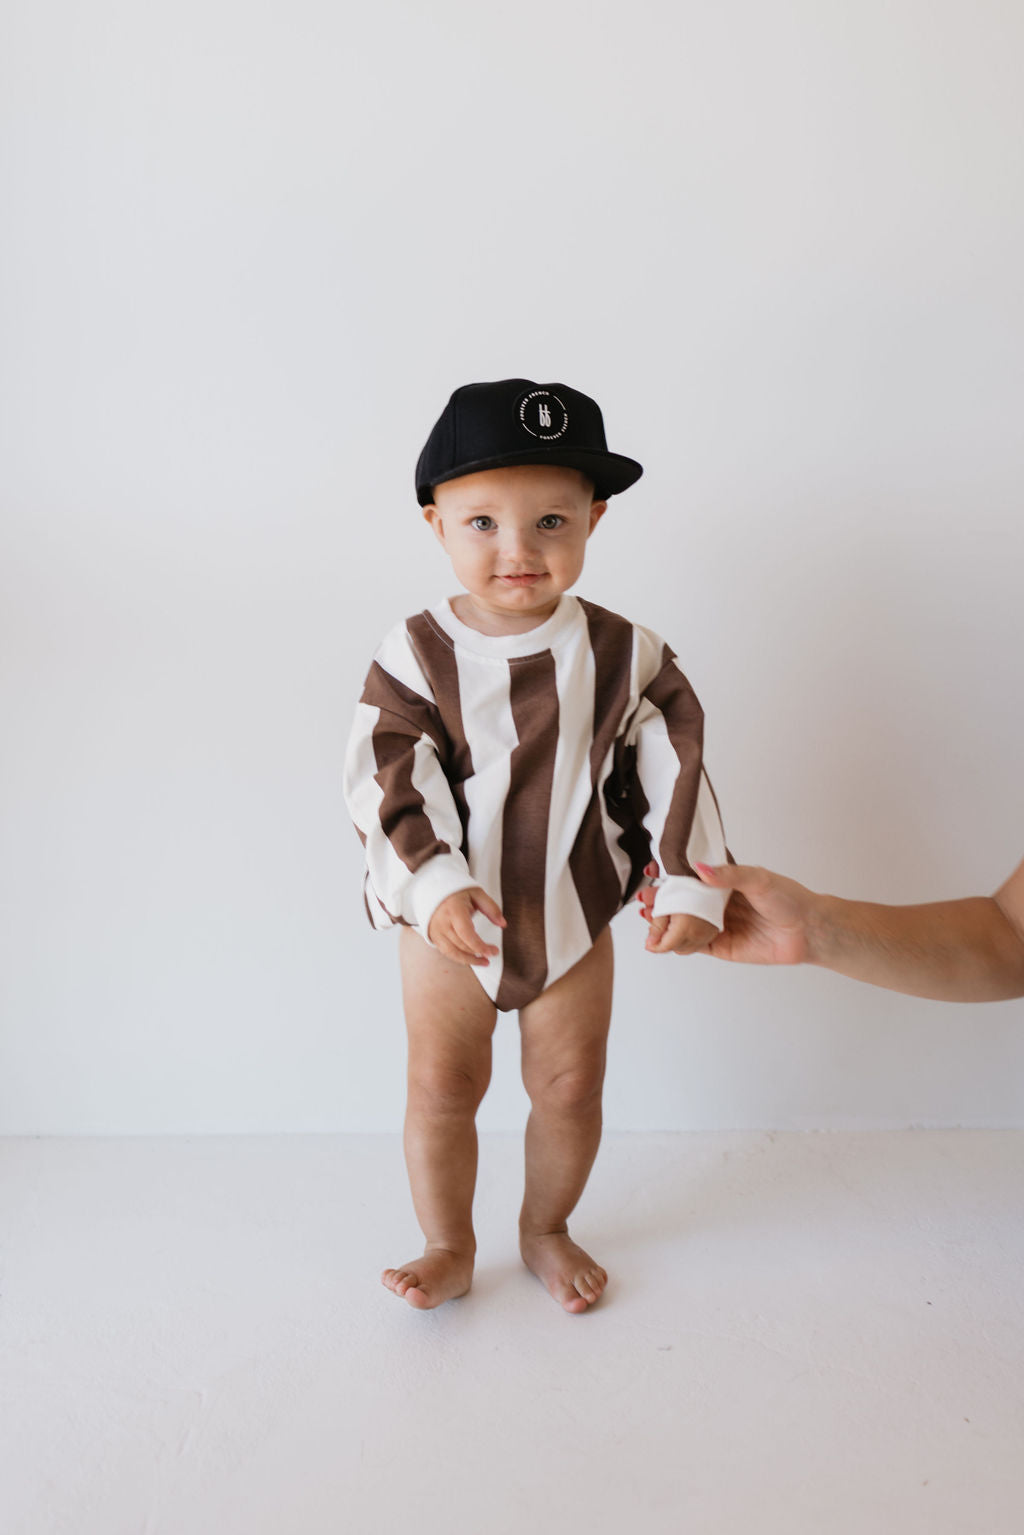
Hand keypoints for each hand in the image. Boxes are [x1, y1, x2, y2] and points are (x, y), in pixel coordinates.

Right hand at [427, 887, 506, 966]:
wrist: (432, 889)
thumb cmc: (455, 892)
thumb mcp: (476, 893)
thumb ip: (491, 908)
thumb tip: (503, 924)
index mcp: (453, 910)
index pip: (466, 933)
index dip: (479, 946)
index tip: (492, 952)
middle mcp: (442, 922)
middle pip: (461, 945)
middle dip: (479, 953)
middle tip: (492, 953)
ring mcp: (436, 931)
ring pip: (453, 953)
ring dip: (470, 960)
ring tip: (483, 961)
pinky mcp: (433, 936)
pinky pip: (446, 952)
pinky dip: (459, 958)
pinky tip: (470, 958)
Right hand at [637, 861, 810, 965]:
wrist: (808, 931)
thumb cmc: (788, 898)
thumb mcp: (758, 878)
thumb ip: (728, 874)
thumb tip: (699, 868)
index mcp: (723, 882)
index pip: (688, 876)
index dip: (668, 874)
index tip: (651, 871)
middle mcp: (716, 902)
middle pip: (680, 901)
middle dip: (659, 900)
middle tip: (644, 898)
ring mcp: (717, 925)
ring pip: (682, 923)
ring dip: (662, 922)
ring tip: (646, 916)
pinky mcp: (720, 947)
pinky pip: (693, 945)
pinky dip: (676, 943)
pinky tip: (662, 939)